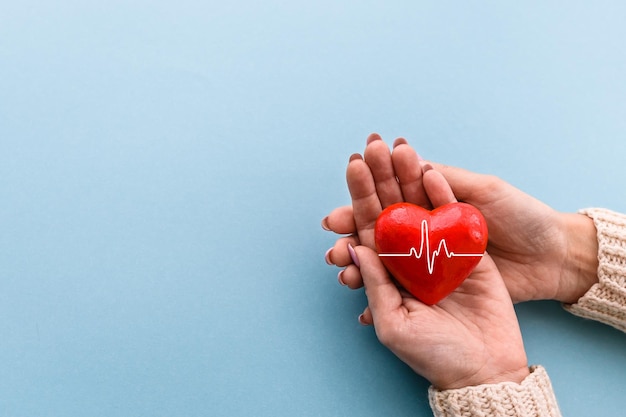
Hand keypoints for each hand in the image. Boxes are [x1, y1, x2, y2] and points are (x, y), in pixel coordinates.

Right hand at [323, 134, 597, 302]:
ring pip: (385, 262)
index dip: (366, 191)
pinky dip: (379, 297)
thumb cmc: (522, 216)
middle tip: (332, 227)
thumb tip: (410, 164)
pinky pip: (403, 293)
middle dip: (352, 226)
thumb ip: (446, 182)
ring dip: (358, 264)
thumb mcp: (484, 191)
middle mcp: (425, 233)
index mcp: (433, 206)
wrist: (553, 258)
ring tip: (341, 267)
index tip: (346, 189)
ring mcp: (430, 263)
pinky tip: (359, 300)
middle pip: (380, 228)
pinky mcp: (439, 287)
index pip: (391, 197)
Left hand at [350, 165, 528, 388]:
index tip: (353, 167)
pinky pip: (454, 217)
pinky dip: (443, 194)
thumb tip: (354, 248)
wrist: (487, 368)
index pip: (368, 228)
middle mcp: (411, 257)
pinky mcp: (469, 251)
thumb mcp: (394, 325)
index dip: (359, 198)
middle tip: (370, 147)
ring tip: (397, 147)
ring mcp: (440, 251)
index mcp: (388, 273)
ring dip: (409, 177)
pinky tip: (429, 170)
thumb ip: (375, 286)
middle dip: (381, 178)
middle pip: (393, 210)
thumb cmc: (434, 355)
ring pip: (422, 206)